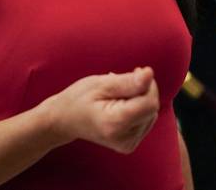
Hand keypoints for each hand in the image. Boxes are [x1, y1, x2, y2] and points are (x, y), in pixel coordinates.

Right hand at [42, 67, 159, 153]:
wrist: (65, 120)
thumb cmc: (79, 99)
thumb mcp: (101, 84)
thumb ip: (127, 82)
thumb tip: (150, 74)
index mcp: (115, 124)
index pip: (149, 103)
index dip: (147, 84)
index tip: (134, 71)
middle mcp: (124, 139)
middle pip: (151, 107)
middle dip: (142, 90)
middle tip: (121, 81)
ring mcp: (128, 144)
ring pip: (151, 112)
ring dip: (139, 98)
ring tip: (117, 94)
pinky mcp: (130, 144)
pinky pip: (146, 119)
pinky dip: (137, 108)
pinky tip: (120, 104)